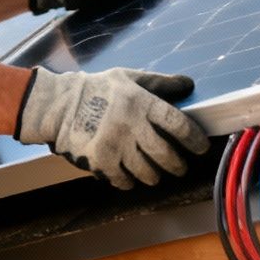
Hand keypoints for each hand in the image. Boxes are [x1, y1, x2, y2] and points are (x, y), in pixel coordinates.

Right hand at [14, 67, 209, 188]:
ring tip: (156, 174)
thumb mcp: (129, 78)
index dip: (194, 139)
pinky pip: (125, 180)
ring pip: (148, 172)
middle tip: (180, 167)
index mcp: (141, 103)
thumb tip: (188, 85)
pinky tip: (131, 176)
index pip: (178, 125)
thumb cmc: (97, 89)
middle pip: (166, 155)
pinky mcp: (101, 162)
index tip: (201, 148)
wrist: (58, 106)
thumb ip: (160, 83)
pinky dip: (131, 181)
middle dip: (178, 165)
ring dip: (156, 176)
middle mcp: (132, 126)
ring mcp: (116, 146)